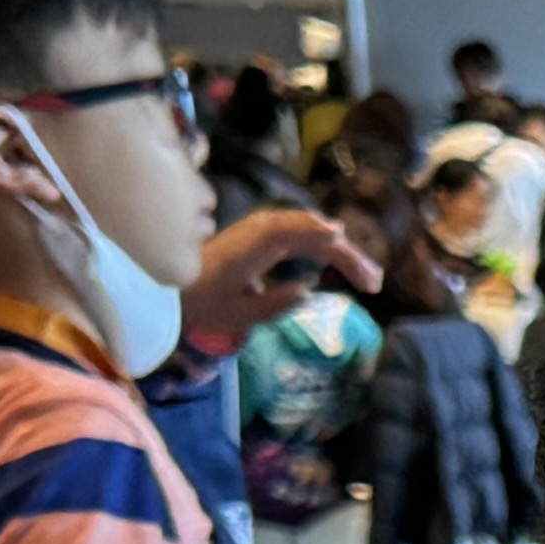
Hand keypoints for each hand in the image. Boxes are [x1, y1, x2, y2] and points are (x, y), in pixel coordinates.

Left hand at [178, 205, 381, 361]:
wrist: (170, 288)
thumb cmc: (203, 303)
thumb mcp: (239, 314)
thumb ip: (275, 303)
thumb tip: (308, 290)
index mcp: (259, 246)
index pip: (310, 238)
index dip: (340, 251)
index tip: (363, 271)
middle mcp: (261, 230)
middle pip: (316, 232)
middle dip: (348, 254)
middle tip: (374, 282)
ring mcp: (259, 230)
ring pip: (309, 230)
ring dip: (337, 249)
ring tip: (362, 272)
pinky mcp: (257, 236)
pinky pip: (296, 231)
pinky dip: (319, 241)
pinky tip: (332, 254)